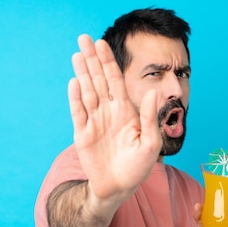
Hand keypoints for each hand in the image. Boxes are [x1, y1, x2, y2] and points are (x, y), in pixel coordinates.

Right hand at [68, 34, 161, 200]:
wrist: (119, 188)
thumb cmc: (138, 167)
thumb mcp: (150, 143)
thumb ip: (150, 118)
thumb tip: (153, 92)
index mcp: (126, 111)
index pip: (115, 81)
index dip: (108, 62)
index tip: (102, 43)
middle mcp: (108, 112)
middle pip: (98, 80)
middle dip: (92, 60)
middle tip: (83, 38)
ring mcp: (94, 122)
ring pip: (86, 92)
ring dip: (82, 73)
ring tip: (77, 54)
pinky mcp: (82, 134)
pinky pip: (78, 112)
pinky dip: (75, 98)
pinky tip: (74, 82)